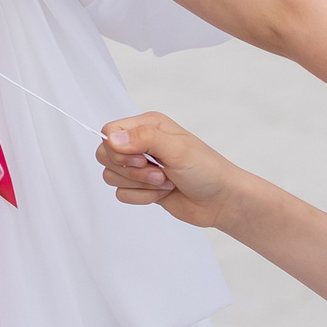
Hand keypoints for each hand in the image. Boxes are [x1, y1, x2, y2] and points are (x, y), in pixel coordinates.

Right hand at [95, 112, 247, 229]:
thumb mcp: (177, 149)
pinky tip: (163, 193)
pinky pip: (122, 194)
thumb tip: (112, 139)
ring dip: (140, 185)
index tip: (142, 159)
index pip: (110, 132)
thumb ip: (143, 139)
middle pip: (106, 155)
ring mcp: (141, 167)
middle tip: (158, 171)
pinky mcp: (142, 187)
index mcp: (148, 126)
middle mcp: (141, 143)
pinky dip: (142, 198)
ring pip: (112, 176)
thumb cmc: (206, 169)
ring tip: (165, 182)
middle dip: (131, 170)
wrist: (221, 201)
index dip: (118, 150)